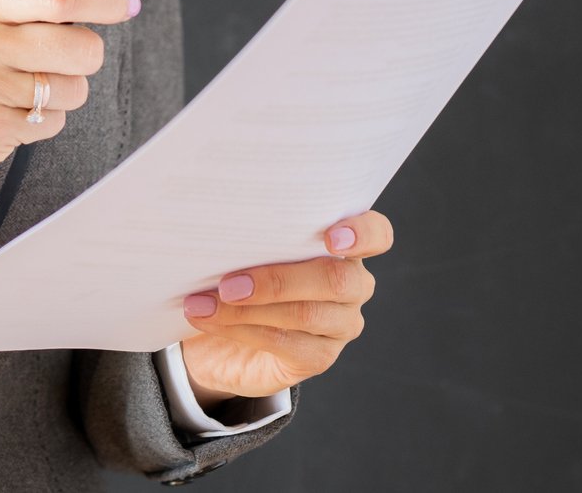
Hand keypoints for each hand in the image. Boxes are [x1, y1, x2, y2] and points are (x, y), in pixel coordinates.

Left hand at [177, 210, 393, 403]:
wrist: (222, 335)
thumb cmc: (240, 275)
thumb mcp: (246, 249)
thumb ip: (252, 236)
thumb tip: (219, 224)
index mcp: (344, 244)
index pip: (376, 234)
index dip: (362, 233)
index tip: (331, 237)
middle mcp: (352, 284)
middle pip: (336, 279)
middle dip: (278, 280)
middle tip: (229, 284)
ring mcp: (340, 324)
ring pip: (306, 314)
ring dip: (248, 309)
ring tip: (204, 304)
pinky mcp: (319, 356)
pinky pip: (285, 342)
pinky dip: (241, 329)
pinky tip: (209, 320)